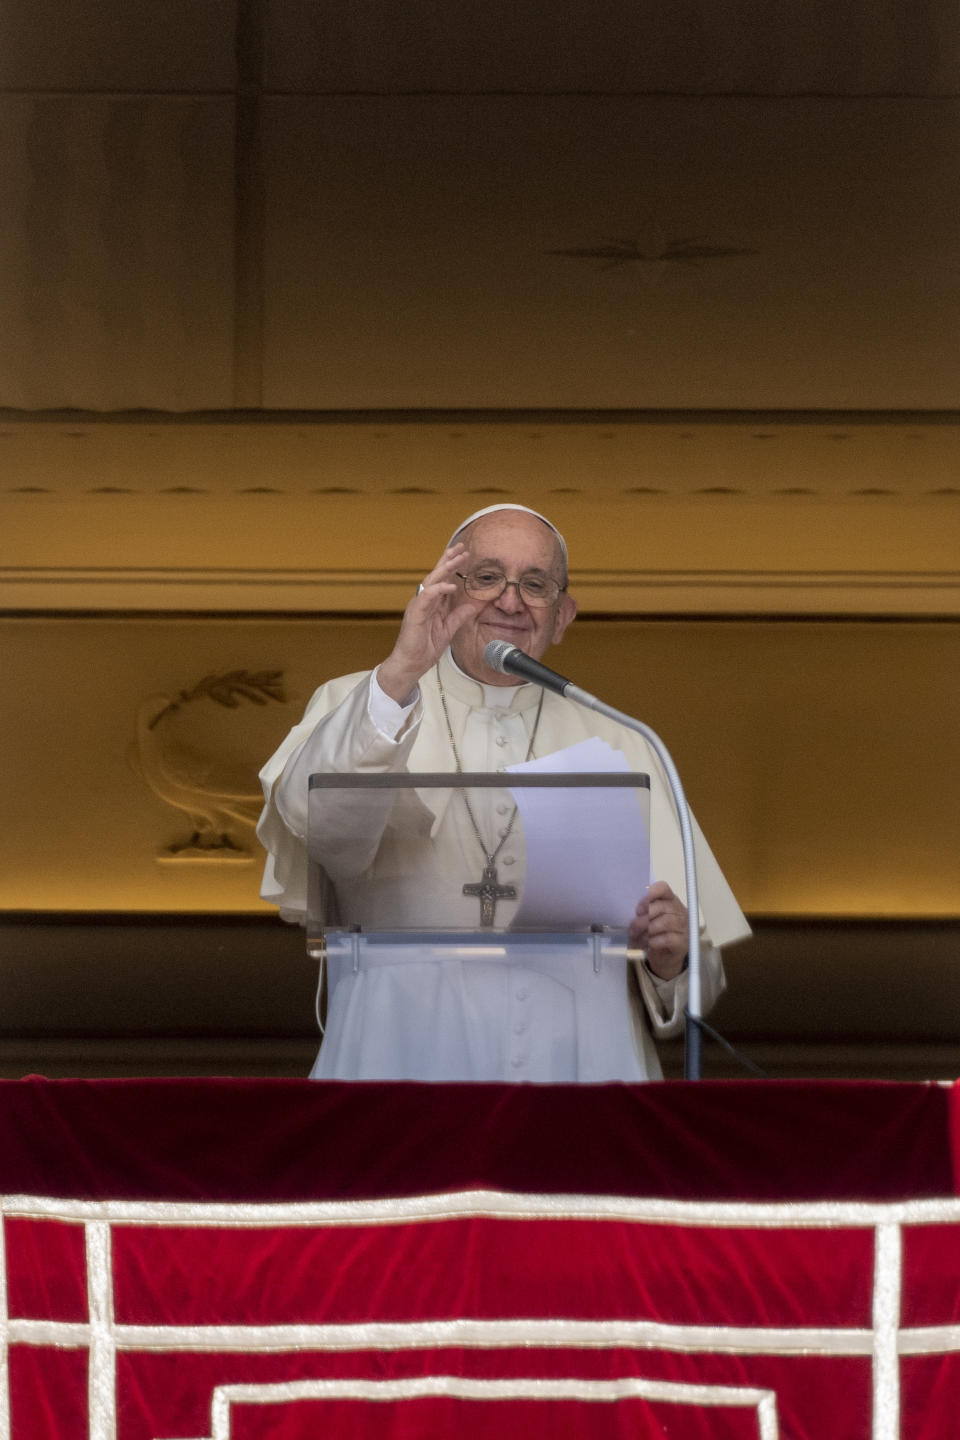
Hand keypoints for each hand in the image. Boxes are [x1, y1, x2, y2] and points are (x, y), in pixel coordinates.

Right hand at [377, 543, 476, 702]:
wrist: (412, 663)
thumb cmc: (425, 647)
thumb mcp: (449, 629)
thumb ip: (460, 616)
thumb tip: (473, 606)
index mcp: (432, 604)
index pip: (443, 579)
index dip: (452, 566)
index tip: (464, 554)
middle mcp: (424, 601)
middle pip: (436, 575)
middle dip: (448, 560)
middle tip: (461, 548)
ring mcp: (419, 606)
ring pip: (430, 581)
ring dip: (444, 569)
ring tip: (456, 558)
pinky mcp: (415, 614)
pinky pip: (427, 598)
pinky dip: (438, 590)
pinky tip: (450, 585)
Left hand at [629, 881, 688, 980]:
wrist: (663, 957)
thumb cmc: (654, 934)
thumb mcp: (646, 920)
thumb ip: (642, 912)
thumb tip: (633, 913)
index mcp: (669, 900)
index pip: (663, 888)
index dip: (650, 895)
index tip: (638, 908)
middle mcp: (679, 911)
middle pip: (662, 906)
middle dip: (644, 917)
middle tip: (634, 927)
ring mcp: (683, 926)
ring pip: (665, 922)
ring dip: (648, 930)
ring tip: (639, 937)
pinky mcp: (683, 942)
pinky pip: (668, 938)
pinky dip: (655, 941)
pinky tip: (649, 944)